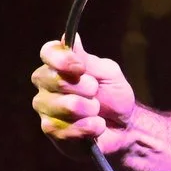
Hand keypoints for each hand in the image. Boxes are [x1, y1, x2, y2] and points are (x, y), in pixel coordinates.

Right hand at [31, 39, 138, 156]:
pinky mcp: (52, 132)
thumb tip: (71, 38)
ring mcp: (46, 109)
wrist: (124, 127)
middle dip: (87, 88)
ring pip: (67, 106)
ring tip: (96, 112)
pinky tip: (96, 127)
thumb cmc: (114, 96)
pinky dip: (91, 127)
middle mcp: (46, 85)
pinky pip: (70, 128)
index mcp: (57, 65)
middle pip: (57, 80)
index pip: (47, 53)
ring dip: (91, 109)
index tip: (81, 68)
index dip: (63, 60)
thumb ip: (87, 59)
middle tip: (96, 92)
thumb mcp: (107, 73)